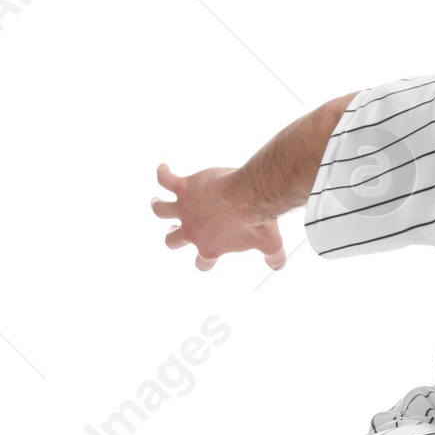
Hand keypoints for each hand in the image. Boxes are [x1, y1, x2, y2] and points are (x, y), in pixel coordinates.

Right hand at [152, 163, 286, 271]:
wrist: (247, 197)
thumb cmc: (257, 221)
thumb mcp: (270, 243)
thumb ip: (273, 257)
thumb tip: (278, 265)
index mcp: (210, 248)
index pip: (201, 263)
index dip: (203, 261)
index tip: (205, 256)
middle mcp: (192, 231)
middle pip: (172, 241)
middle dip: (172, 237)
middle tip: (173, 232)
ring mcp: (185, 208)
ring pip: (160, 211)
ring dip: (158, 206)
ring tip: (156, 202)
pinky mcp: (184, 187)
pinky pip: (164, 179)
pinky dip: (163, 173)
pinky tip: (165, 168)